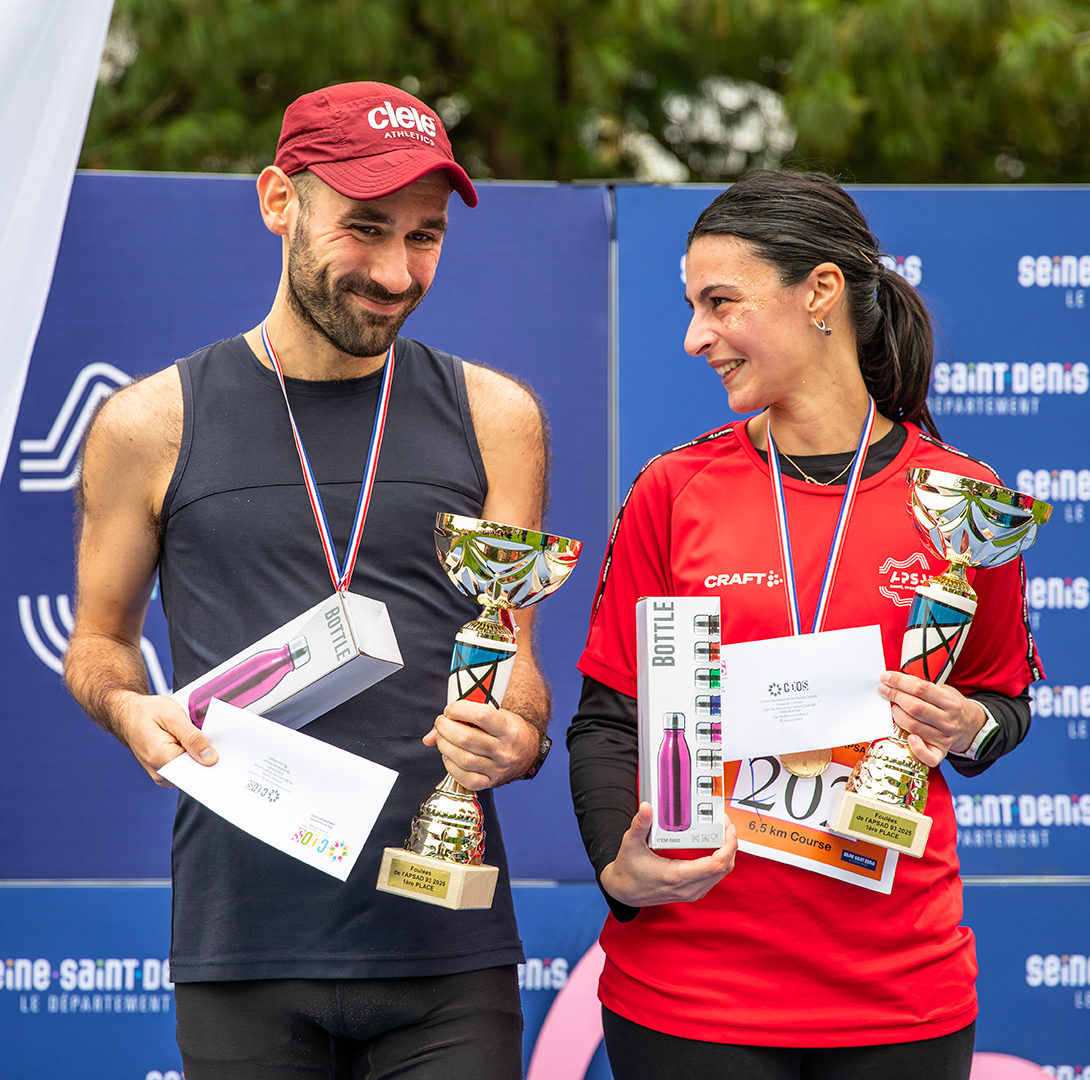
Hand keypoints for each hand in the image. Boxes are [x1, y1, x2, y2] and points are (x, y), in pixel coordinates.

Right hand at [113, 691, 218, 786]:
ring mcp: (161, 774)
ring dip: (200, 758)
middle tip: (219, 748)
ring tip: (204, 742)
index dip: (211, 765)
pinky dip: (193, 758)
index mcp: (161, 758)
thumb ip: (192, 737)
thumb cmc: (147, 712)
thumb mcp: (173, 716)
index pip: (194, 772)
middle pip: (193, 773)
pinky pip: (184, 768)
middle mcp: (159, 772)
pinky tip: (197, 746)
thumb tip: (210, 758)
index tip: (226, 761)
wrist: (127, 715)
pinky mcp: (164, 771)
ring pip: (190, 771)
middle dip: (207, 761)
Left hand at [422, 698, 540, 789]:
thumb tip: (432, 733)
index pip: (482, 716)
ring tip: (443, 738)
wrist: (528, 752)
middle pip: (467, 738)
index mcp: (509, 729)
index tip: (451, 709)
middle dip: (446, 728)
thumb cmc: (508, 730)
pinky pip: (464, 778)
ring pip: (463, 759)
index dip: (460, 710)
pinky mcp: (490, 782)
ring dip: (444, 746)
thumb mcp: (496, 715)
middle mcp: (505, 751)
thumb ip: (466, 717)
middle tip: (441, 723)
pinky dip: (450, 765)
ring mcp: (498, 769)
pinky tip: (450, 755)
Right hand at [599, 803, 736, 907]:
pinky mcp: (691, 893)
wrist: (623, 891)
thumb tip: (646, 807)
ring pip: (721, 875)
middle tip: (726, 825)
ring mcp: (690, 892)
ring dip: (727, 854)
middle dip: (730, 845)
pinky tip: (716, 849)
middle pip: (723, 868)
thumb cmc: (628, 869)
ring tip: (722, 833)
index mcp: (676, 876)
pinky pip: (714, 878)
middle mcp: (687, 887)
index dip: (728, 846)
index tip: (728, 828)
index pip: (715, 865)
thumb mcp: (630, 843)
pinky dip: (720, 863)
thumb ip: (640, 824)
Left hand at [879, 671, 987, 766]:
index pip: (921, 688)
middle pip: (914, 707)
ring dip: (896, 714)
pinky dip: (915, 747)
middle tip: (884, 690)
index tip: (886, 677)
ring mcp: (944, 738)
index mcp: (950, 702)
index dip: (900, 681)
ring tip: (893, 707)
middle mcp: (948, 721)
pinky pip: (926, 756)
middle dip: (894, 695)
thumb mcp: (944, 689)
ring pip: (912, 725)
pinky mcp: (939, 752)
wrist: (968, 725)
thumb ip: (924, 686)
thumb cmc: (949, 705)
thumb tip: (895, 679)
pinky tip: (908, 736)